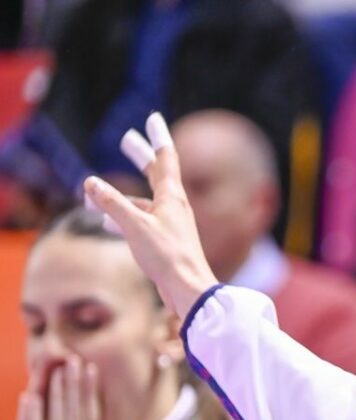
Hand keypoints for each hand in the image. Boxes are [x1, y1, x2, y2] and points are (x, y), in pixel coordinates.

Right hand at [82, 113, 216, 318]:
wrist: (189, 289)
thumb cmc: (168, 256)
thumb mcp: (135, 225)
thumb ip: (112, 203)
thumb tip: (90, 183)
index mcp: (172, 196)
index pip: (165, 158)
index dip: (157, 137)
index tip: (153, 118)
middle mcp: (174, 207)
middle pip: (156, 174)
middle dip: (141, 156)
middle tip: (128, 140)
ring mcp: (170, 224)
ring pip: (144, 200)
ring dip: (122, 193)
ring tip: (98, 191)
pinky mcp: (164, 242)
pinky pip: (140, 222)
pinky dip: (123, 217)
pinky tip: (106, 222)